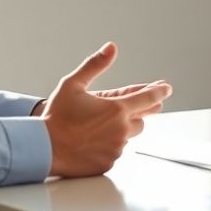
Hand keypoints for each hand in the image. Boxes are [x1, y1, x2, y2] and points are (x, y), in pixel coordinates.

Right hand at [42, 42, 171, 177]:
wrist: (44, 147)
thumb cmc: (57, 116)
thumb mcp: (73, 84)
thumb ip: (94, 65)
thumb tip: (111, 48)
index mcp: (116, 109)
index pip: (147, 98)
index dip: (158, 92)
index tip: (166, 88)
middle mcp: (121, 130)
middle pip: (140, 120)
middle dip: (131, 114)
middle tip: (115, 112)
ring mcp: (116, 148)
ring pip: (127, 137)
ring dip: (119, 130)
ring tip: (95, 128)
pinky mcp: (109, 163)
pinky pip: (115, 151)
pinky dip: (108, 145)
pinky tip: (91, 142)